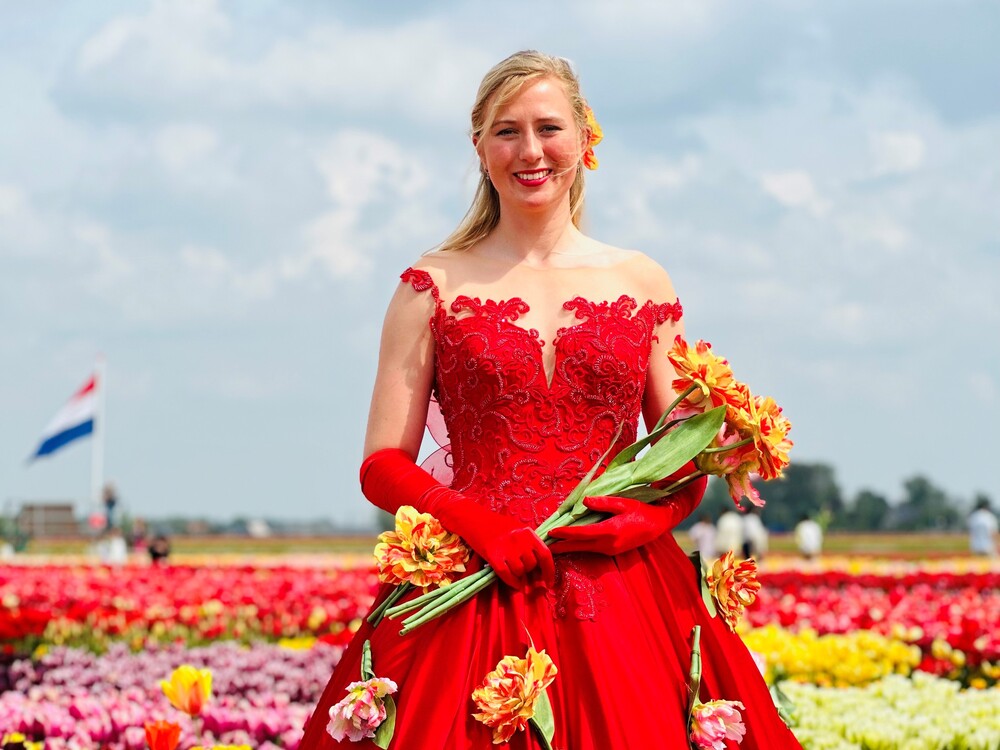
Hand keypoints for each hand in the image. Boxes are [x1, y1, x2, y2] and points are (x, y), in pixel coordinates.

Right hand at [360, 448, 554, 588]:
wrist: (468, 517)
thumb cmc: (490, 525)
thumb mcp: (512, 529)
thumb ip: (525, 543)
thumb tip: (537, 563)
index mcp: (526, 531)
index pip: (545, 553)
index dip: (550, 570)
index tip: (550, 582)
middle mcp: (519, 538)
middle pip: (532, 565)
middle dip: (531, 574)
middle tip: (528, 579)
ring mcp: (506, 546)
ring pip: (521, 571)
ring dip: (520, 578)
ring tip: (515, 577)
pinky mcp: (494, 555)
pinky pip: (508, 575)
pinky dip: (513, 583)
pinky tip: (513, 586)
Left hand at [548, 495, 676, 555]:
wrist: (657, 525)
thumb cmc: (640, 511)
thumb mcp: (623, 503)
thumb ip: (603, 503)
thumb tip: (584, 501)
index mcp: (610, 531)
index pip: (582, 533)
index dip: (565, 533)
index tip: (552, 531)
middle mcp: (608, 544)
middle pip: (579, 546)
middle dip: (561, 546)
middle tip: (544, 546)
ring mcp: (610, 550)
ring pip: (585, 549)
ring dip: (569, 547)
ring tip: (553, 545)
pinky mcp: (612, 551)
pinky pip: (592, 549)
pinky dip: (580, 546)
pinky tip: (571, 543)